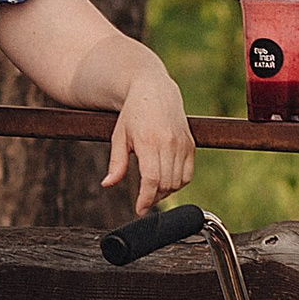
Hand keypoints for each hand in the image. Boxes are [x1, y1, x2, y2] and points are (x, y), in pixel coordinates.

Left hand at [102, 56, 194, 216]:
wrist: (154, 90)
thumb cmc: (133, 113)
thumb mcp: (119, 136)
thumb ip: (116, 163)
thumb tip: (108, 184)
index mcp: (149, 141)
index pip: (152, 179)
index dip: (146, 199)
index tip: (139, 209)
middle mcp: (169, 143)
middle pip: (166, 184)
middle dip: (154, 198)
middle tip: (143, 201)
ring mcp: (182, 144)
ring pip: (178, 182)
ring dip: (166, 192)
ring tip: (152, 191)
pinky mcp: (190, 145)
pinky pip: (187, 174)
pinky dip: (178, 183)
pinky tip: (166, 181)